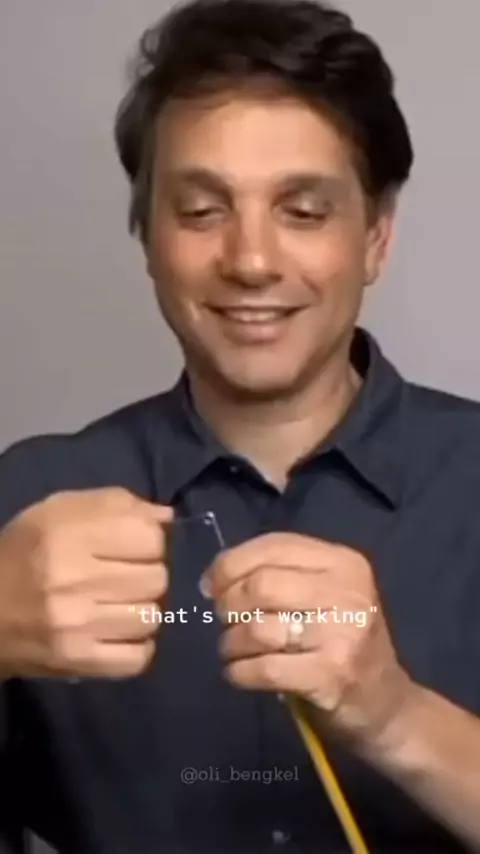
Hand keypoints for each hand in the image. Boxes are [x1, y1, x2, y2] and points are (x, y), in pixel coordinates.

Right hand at [0, 488, 172, 678]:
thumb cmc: (26, 552)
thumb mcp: (60, 511)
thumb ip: (116, 504)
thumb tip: (167, 516)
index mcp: (68, 536)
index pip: (150, 537)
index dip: (149, 538)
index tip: (133, 544)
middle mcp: (74, 582)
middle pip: (156, 578)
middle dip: (149, 573)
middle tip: (127, 576)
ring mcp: (77, 627)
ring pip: (152, 617)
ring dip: (144, 609)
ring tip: (121, 604)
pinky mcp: (79, 663)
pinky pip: (138, 657)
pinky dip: (137, 645)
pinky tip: (120, 631)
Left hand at [202, 532, 414, 746]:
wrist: (387, 703)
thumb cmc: (342, 640)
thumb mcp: (325, 593)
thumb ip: (279, 573)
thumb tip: (212, 578)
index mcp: (345, 563)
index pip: (275, 546)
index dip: (231, 563)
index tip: (210, 585)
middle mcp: (348, 594)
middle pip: (262, 585)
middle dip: (228, 603)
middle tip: (224, 621)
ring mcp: (342, 637)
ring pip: (258, 628)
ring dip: (231, 642)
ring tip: (233, 650)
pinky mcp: (330, 677)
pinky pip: (264, 669)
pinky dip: (239, 672)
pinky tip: (238, 673)